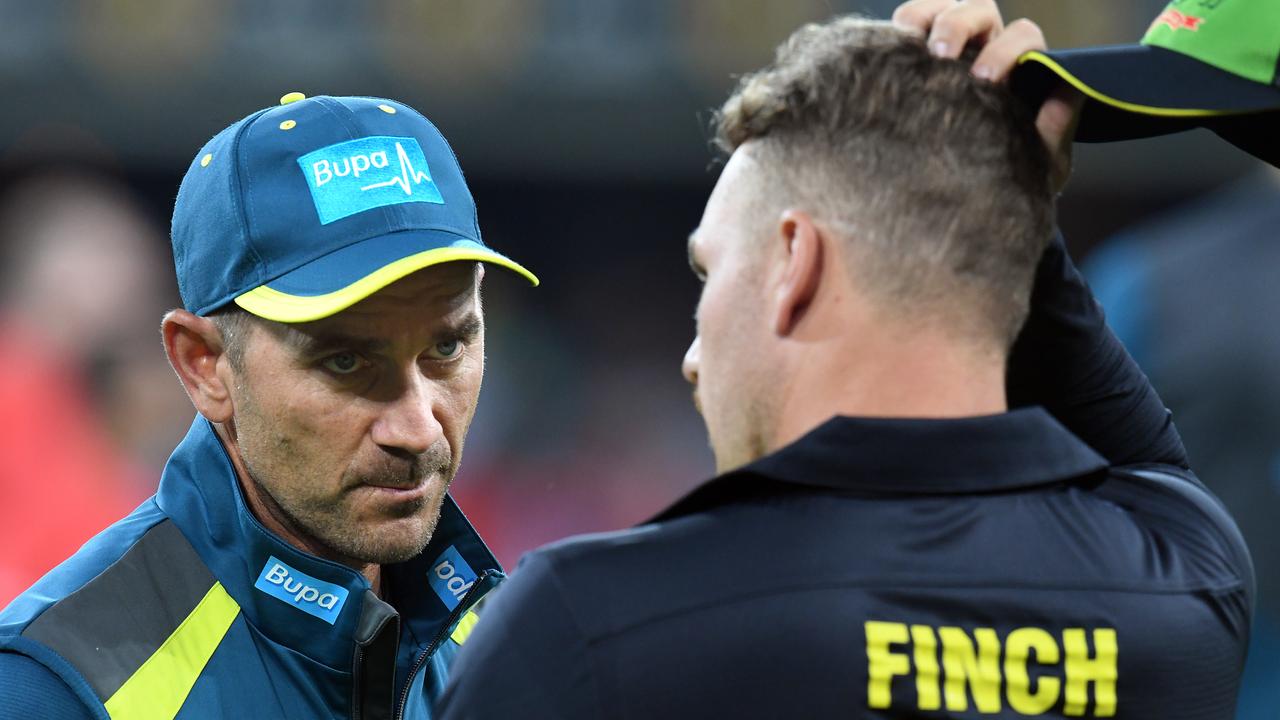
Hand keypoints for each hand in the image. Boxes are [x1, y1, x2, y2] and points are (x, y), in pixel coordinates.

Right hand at [891, 0, 1082, 192]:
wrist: (962, 200)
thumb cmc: (1005, 177)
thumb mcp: (1038, 163)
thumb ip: (1056, 130)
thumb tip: (1066, 91)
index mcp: (1020, 68)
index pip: (1022, 37)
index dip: (1006, 50)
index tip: (984, 80)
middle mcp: (987, 47)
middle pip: (980, 10)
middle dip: (960, 27)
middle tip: (943, 58)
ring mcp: (951, 45)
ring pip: (944, 7)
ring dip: (930, 20)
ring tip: (917, 52)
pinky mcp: (917, 52)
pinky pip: (910, 19)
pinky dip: (904, 24)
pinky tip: (897, 50)